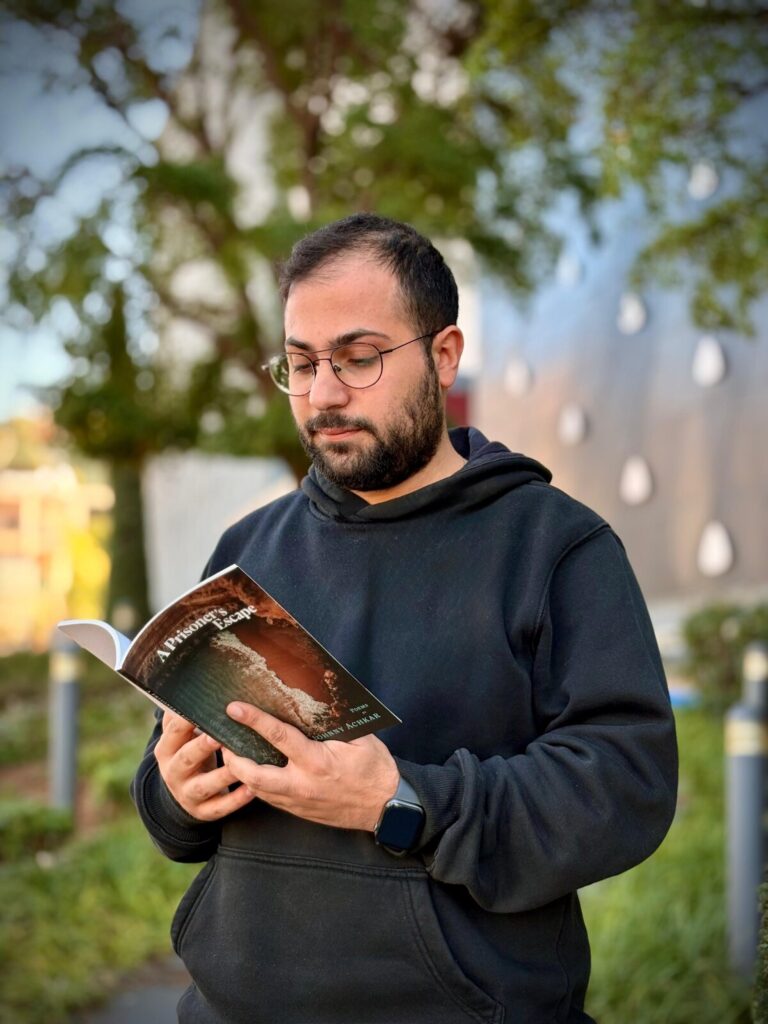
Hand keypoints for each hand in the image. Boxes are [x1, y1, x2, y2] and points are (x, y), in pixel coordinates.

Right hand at [154, 710, 255, 821]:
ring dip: (223, 775)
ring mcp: (186, 793)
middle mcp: (173, 772)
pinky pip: (219, 808)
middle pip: (185, 759)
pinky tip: (252, 790)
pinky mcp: (202, 811)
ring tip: (242, 765)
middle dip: (201, 748)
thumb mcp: (180, 735)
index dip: (186, 721)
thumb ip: (183, 713)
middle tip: (218, 736)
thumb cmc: (188, 750)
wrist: (183, 791)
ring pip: (204, 785)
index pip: (174, 732)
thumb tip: (189, 678)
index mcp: (166, 749)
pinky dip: (235, 800)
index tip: (201, 708)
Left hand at [221, 701, 399, 831]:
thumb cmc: (375, 769)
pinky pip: (269, 798)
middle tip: (222, 740)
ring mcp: (298, 801)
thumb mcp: (361, 739)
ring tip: (231, 753)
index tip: (234, 708)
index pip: (277, 737)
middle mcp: (302, 784)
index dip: (253, 720)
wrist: (385, 808)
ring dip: (241, 772)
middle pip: (253, 774)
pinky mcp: (299, 811)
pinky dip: (256, 784)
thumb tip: (315, 702)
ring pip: (256, 790)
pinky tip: (253, 770)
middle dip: (232, 758)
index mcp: (317, 762)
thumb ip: (335, 723)